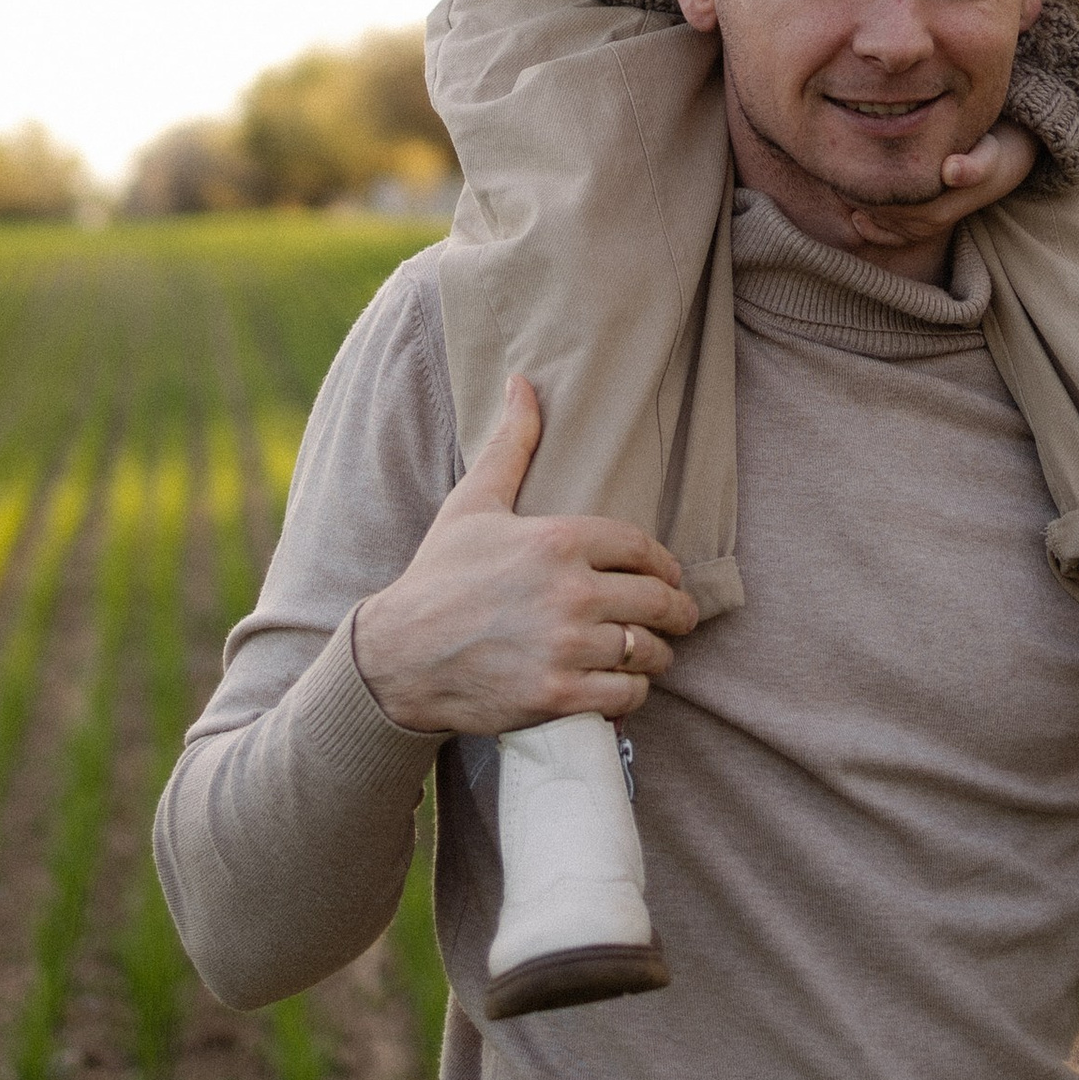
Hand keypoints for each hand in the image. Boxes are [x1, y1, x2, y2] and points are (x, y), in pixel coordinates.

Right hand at [351, 376, 699, 735]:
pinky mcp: (558, 695)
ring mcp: (565, 647)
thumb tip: (522, 383)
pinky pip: (625, 695)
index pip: (642, 547)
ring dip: (658, 653)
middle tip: (681, 619)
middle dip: (677, 611)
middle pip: (657, 601)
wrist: (397, 656)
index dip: (665, 564)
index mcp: (557, 540)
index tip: (670, 577)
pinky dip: (632, 692)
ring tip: (653, 653)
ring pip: (647, 650)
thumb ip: (511, 445)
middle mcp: (569, 592)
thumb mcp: (473, 503)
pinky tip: (624, 686)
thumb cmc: (438, 576)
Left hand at [838, 112, 1033, 255]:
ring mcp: (924, 228)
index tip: (845, 165)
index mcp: (938, 206)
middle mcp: (929, 223)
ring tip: (841, 184)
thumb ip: (974, 165)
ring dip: (859, 206)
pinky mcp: (921, 230)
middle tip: (834, 171)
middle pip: (878, 211)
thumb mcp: (988, 155)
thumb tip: (951, 172)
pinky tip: (857, 217)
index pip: (888, 202)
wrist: (1001, 168)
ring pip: (880, 222)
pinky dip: (871, 228)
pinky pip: (888, 236)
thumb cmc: (988, 154)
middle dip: (855, 194)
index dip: (864, 186)